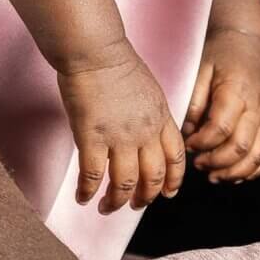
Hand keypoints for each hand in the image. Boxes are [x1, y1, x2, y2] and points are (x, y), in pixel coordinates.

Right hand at [60, 48, 185, 211]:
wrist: (95, 50)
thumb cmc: (115, 62)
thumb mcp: (149, 89)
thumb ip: (152, 113)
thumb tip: (149, 129)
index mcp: (161, 118)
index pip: (176, 157)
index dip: (174, 179)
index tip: (168, 193)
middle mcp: (145, 132)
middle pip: (153, 176)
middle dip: (146, 197)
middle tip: (135, 205)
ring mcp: (119, 137)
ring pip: (125, 182)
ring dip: (116, 201)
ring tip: (107, 208)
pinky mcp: (92, 137)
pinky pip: (92, 175)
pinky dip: (88, 191)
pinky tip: (83, 198)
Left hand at [184, 33, 259, 182]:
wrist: (245, 46)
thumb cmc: (218, 57)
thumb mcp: (199, 71)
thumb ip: (193, 102)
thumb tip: (188, 132)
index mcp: (236, 91)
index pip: (221, 128)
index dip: (202, 143)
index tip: (188, 145)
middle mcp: (256, 107)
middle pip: (241, 147)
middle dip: (216, 162)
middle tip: (198, 163)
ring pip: (257, 156)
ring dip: (234, 172)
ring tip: (214, 175)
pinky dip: (253, 171)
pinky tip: (234, 175)